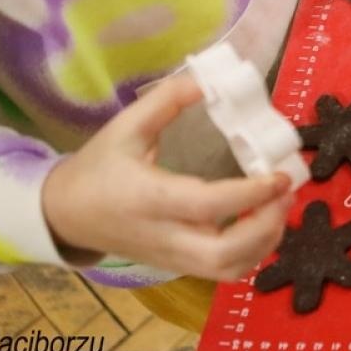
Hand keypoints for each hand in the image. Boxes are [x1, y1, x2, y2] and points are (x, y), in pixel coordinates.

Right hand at [41, 72, 293, 280]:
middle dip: (266, 227)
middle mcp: (164, 236)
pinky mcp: (178, 266)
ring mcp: (172, 257)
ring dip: (265, 243)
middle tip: (286, 192)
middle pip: (224, 255)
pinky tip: (263, 222)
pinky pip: (223, 272)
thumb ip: (167, 100)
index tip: (280, 174)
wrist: (64, 214)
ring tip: (280, 205)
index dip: (251, 194)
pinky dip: (253, 253)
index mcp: (150, 199)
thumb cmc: (97, 167)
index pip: (209, 206)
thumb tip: (209, 79)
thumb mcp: (125, 126)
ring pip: (228, 270)